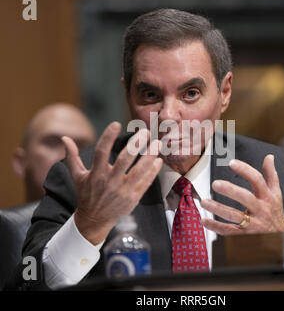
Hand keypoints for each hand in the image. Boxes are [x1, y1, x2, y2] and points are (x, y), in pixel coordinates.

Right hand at [62, 122, 162, 244]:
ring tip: (157, 144)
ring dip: (150, 156)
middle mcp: (110, 181)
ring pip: (139, 171)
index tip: (116, 124)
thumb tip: (64, 138)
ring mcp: (123, 190)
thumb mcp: (77, 176)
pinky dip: (153, 171)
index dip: (108, 137)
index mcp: (96, 174)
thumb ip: (72, 157)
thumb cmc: (86, 195)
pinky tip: (158, 161)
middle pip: (125, 159)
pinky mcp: (133, 198)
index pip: (101, 151)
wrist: (94, 220)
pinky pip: (145, 183)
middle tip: (145, 132)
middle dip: (136, 144)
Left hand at [201, 155, 283, 234]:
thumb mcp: (276, 192)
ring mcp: (252, 222)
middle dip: (230, 190)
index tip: (232, 163)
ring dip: (218, 208)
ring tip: (204, 202)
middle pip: (245, 198)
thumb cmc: (275, 211)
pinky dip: (216, 226)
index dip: (245, 170)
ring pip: (234, 215)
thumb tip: (269, 157)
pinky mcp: (245, 234)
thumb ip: (270, 174)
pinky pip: (229, 231)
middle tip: (215, 184)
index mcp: (266, 196)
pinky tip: (204, 220)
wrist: (281, 235)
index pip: (257, 180)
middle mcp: (260, 208)